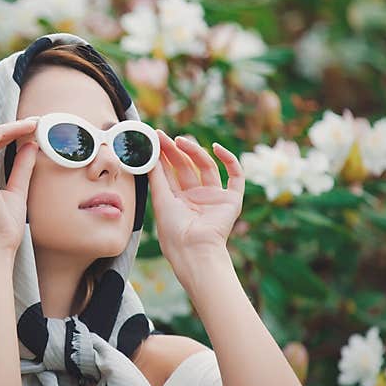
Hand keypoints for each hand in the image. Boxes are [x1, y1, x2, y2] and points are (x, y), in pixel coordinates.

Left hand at [147, 129, 244, 259]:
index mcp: (178, 200)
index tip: (155, 139)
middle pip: (187, 167)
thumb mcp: (161, 200)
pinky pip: (235, 176)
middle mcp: (196, 197)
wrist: (194, 248)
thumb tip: (149, 155)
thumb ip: (157, 178)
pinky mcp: (232, 200)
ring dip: (195, 151)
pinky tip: (217, 148)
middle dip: (175, 151)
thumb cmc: (173, 231)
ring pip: (207, 167)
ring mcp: (214, 197)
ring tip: (181, 140)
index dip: (163, 156)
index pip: (171, 172)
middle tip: (164, 136)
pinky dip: (230, 160)